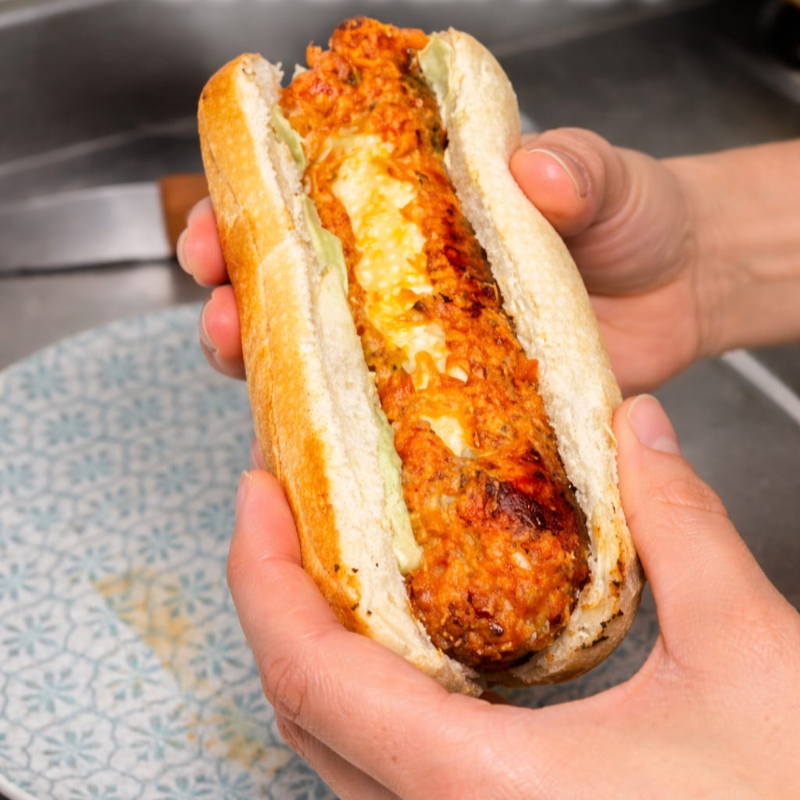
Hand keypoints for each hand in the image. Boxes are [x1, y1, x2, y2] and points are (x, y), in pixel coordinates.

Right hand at [178, 128, 714, 392]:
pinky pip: (385, 426)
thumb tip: (534, 170)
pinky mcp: (455, 406)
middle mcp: (406, 281)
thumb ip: (573, 168)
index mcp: (421, 208)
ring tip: (239, 360)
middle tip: (215, 302)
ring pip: (322, 360)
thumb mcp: (604, 178)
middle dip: (237, 294)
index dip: (254, 208)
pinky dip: (342, 435)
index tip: (222, 216)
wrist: (681, 289)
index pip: (314, 199)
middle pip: (295, 288)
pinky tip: (313, 443)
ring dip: (269, 365)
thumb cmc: (633, 219)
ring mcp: (423, 348)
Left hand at [229, 395, 799, 798]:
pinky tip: (392, 637)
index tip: (257, 496)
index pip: (316, 676)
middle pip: (302, 707)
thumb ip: (686, 533)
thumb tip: (641, 434)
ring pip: (332, 744)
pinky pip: (378, 766)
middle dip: (274, 596)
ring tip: (322, 556)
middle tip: (282, 510)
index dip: (265, 576)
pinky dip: (359, 689)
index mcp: (490, 787)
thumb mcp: (752, 661)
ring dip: (310, 642)